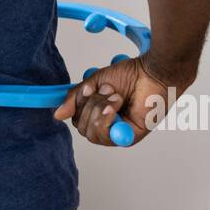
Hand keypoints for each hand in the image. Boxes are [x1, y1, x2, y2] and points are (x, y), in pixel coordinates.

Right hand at [52, 56, 183, 146]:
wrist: (152, 72)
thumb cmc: (130, 74)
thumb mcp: (94, 83)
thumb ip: (75, 99)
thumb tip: (57, 115)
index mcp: (100, 114)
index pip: (78, 120)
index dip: (78, 105)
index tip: (88, 88)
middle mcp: (109, 126)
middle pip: (83, 129)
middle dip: (90, 105)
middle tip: (108, 90)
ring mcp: (119, 133)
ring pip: (92, 133)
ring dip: (100, 110)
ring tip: (117, 96)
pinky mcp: (129, 137)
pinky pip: (106, 136)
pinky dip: (105, 119)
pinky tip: (116, 105)